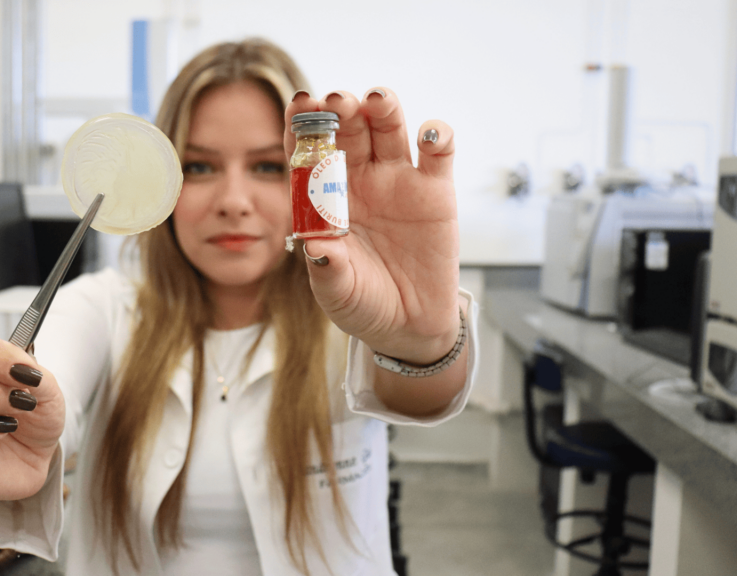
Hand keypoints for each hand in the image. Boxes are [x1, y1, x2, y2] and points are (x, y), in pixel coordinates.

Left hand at [285, 89, 459, 362]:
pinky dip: (437, 135)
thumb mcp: (338, 293)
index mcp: (324, 197)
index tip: (299, 104)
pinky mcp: (435, 190)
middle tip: (337, 101)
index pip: (308, 151)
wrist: (409, 325)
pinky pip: (437, 153)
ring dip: (383, 108)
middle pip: (349, 129)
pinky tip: (430, 134)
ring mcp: (397, 180)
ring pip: (389, 129)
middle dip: (341, 109)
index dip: (302, 125)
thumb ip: (327, 272)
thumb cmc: (362, 302)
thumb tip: (318, 251)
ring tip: (376, 100)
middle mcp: (359, 179)